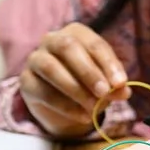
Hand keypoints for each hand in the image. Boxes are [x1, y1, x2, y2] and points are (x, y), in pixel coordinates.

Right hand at [19, 22, 129, 136]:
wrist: (63, 101)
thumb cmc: (88, 82)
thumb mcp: (105, 81)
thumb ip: (114, 85)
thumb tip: (124, 91)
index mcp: (76, 33)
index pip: (94, 44)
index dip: (108, 63)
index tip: (121, 83)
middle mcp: (52, 40)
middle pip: (68, 48)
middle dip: (89, 71)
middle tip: (104, 92)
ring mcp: (35, 59)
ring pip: (51, 68)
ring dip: (75, 89)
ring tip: (93, 107)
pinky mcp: (26, 81)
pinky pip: (42, 91)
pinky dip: (64, 106)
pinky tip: (82, 115)